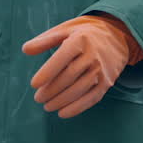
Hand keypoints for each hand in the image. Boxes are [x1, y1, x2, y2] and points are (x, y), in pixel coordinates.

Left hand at [21, 14, 142, 117]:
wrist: (117, 35)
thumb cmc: (84, 33)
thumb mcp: (65, 29)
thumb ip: (45, 40)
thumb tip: (25, 50)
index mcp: (80, 40)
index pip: (62, 58)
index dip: (47, 72)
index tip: (34, 84)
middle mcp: (93, 55)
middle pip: (69, 76)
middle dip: (51, 90)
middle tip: (38, 98)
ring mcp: (101, 70)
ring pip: (80, 89)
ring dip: (61, 101)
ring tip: (47, 106)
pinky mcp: (107, 82)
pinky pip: (92, 98)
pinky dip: (77, 108)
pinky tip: (63, 113)